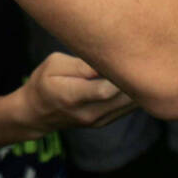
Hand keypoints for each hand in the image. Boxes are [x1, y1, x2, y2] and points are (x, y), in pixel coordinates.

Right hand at [20, 52, 134, 131]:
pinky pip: (126, 108)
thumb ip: (81, 65)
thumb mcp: (53, 64)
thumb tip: (107, 62)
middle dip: (134, 77)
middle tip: (140, 56)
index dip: (119, 74)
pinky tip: (134, 78)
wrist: (36, 113)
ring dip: (137, 86)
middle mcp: (87, 113)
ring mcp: (97, 121)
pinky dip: (133, 94)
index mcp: (71, 96)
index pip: (105, 90)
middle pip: (122, 98)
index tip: (125, 56)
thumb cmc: (43, 82)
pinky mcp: (104, 122)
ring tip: (140, 65)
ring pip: (129, 105)